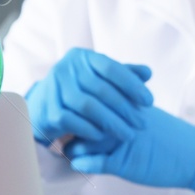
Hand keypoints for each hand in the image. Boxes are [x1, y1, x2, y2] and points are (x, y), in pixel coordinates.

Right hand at [25, 48, 153, 152]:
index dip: (132, 85)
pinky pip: (72, 121)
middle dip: (125, 109)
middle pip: (101, 89)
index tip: (149, 101)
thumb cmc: (82, 90)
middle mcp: (65, 68)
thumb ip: (125, 75)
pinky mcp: (47, 109)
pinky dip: (90, 130)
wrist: (44, 107)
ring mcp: (53, 88)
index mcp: (82, 57)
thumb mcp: (103, 79)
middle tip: (142, 123)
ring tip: (128, 134)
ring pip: (88, 106)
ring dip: (111, 123)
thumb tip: (147, 73)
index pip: (111, 68)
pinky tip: (104, 137)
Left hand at [68, 104, 194, 194]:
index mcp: (126, 105)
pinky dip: (82, 163)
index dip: (77, 107)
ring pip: (83, 140)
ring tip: (67, 150)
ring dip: (72, 146)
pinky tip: (78, 164)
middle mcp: (120, 119)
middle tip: (59, 131)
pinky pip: (93, 161)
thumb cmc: (169, 136)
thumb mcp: (145, 115)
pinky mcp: (122, 162)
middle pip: (83, 118)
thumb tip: (103, 106)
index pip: (92, 100)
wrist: (193, 155)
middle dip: (69, 125)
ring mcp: (120, 141)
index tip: (66, 111)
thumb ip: (123, 108)